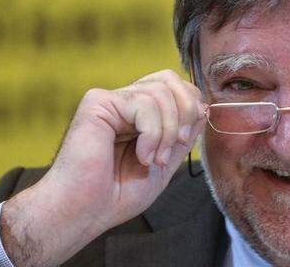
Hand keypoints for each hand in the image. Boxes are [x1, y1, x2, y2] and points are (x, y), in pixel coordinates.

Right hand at [0, 69, 205, 266]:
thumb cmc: (117, 194)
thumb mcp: (164, 163)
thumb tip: (204, 107)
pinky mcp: (97, 103)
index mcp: (138, 114)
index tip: (186, 139)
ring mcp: (110, 101)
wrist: (85, 211)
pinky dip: (152, 133)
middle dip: (185, 111)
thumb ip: (182, 135)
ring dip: (167, 130)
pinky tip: (142, 156)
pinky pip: (143, 103)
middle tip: (178, 143)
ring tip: (154, 159)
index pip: (173, 87)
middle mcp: (123, 102)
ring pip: (159, 92)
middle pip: (168, 79)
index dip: (190, 105)